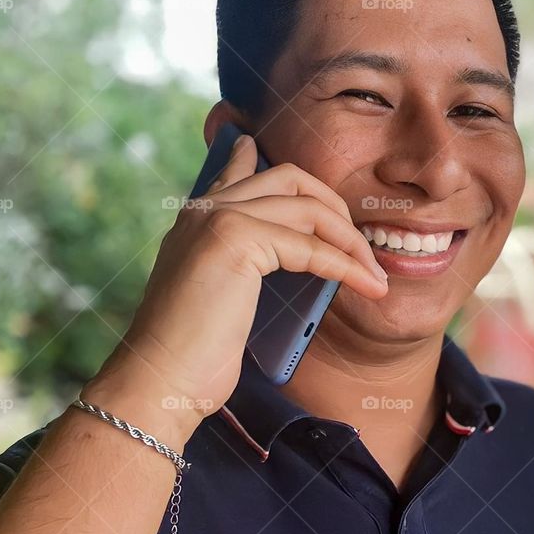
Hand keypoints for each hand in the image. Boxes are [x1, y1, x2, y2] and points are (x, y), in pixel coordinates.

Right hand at [82, 133, 387, 446]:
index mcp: (195, 220)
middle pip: (290, 178)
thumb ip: (243, 266)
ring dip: (351, 240)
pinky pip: (312, 246)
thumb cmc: (191, 355)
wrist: (160, 379)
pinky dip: (346, 266)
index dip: (262, 159)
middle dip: (335, 206)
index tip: (275, 154)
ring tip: (373, 272)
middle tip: (358, 244)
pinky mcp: (236, 240)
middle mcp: (205, 209)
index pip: (237, 171)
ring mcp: (219, 219)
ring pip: (309, 207)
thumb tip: (287, 258)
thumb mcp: (219, 298)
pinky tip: (366, 285)